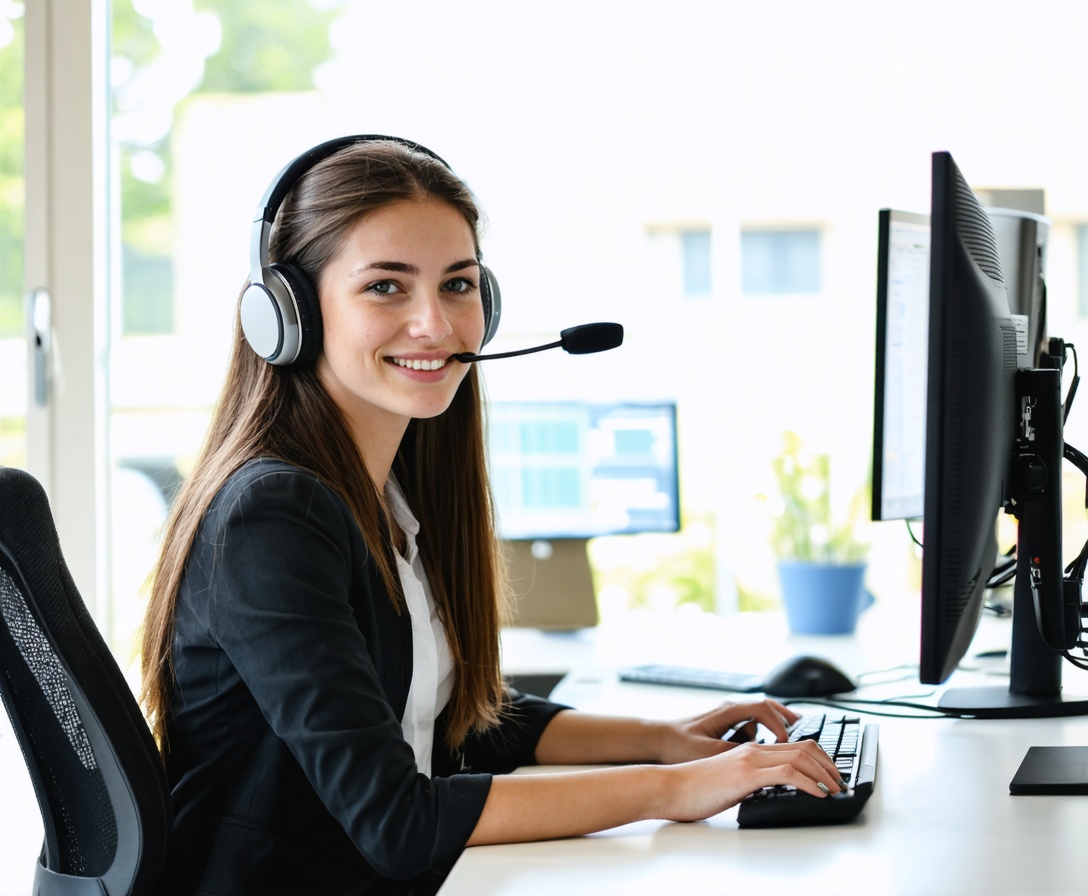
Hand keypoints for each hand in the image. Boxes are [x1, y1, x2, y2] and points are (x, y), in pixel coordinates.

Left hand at [654, 699, 799, 763]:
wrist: (656, 739)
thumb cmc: (678, 744)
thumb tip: (759, 758)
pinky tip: (769, 746)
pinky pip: (751, 723)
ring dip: (777, 723)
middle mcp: (730, 710)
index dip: (779, 724)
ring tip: (794, 737)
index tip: (787, 741)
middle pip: (767, 706)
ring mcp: (728, 717)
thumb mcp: (708, 752)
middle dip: (787, 718)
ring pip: (760, 714)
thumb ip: (734, 752)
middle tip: (804, 729)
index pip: (762, 709)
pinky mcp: (725, 726)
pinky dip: (764, 731)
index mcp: (728, 712)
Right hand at [659, 739, 845, 822]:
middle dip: (828, 764)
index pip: (794, 745)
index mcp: (749, 750)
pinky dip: (810, 782)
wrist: (669, 787)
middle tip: (840, 781)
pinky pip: (788, 772)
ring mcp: (750, 759)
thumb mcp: (729, 783)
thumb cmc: (693, 789)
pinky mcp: (746, 773)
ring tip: (836, 788)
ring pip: (800, 756)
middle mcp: (753, 749)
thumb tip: (771, 791)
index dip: (818, 757)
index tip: (831, 774)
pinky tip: (819, 793)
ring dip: (825, 773)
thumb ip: (751, 782)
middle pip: (803, 746)